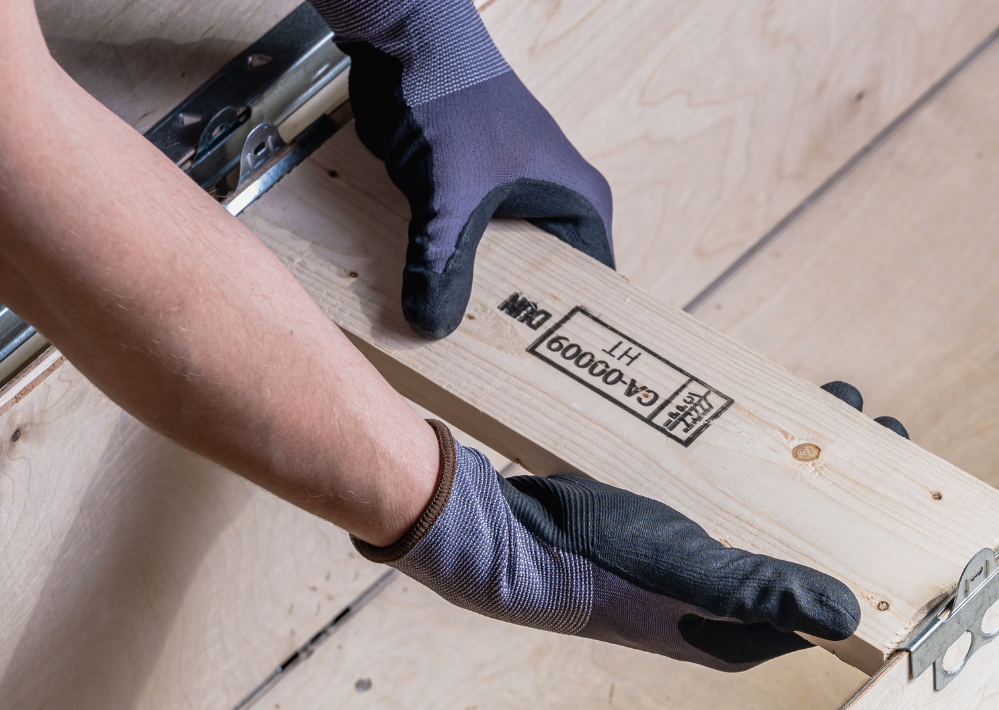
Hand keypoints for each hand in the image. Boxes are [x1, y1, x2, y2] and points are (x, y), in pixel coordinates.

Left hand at [311, 0, 613, 338]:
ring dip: (475, 302)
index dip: (575, 333)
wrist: (403, 47)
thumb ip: (442, 263)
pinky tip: (426, 304)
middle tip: (498, 371)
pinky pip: (463, 258)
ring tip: (462, 348)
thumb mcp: (451, 194)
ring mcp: (508, 210)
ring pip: (498, 278)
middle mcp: (552, 211)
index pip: (595, 291)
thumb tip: (433, 325)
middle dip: (516, 325)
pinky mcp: (467, 207)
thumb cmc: (453, 98)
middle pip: (543, 292)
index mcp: (579, 207)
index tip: (551, 374)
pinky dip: (445, 277)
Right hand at [358, 421, 856, 670]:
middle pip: (808, 551)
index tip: (919, 516)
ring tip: (842, 410)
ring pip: (775, 511)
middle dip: (853, 499)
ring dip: (810, 465)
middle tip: (888, 440)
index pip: (826, 610)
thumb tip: (850, 614)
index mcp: (731, 637)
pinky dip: (763, 453)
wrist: (497, 529)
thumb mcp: (686, 572)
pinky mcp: (671, 523)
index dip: (876, 568)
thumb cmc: (589, 560)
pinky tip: (776, 414)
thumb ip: (762, 591)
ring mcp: (694, 562)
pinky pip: (737, 486)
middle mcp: (719, 606)